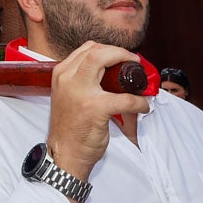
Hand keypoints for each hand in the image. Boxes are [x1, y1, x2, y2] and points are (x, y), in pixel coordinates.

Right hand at [47, 41, 150, 180]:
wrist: (65, 153)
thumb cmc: (69, 127)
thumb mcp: (67, 95)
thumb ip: (79, 81)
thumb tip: (108, 72)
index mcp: (60, 74)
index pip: (86, 49)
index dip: (108, 49)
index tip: (121, 56)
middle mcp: (67, 79)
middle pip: (96, 50)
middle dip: (120, 52)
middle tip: (132, 62)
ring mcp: (80, 92)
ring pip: (106, 61)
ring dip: (128, 66)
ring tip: (137, 79)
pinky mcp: (96, 108)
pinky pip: (126, 99)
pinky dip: (139, 102)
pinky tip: (142, 107)